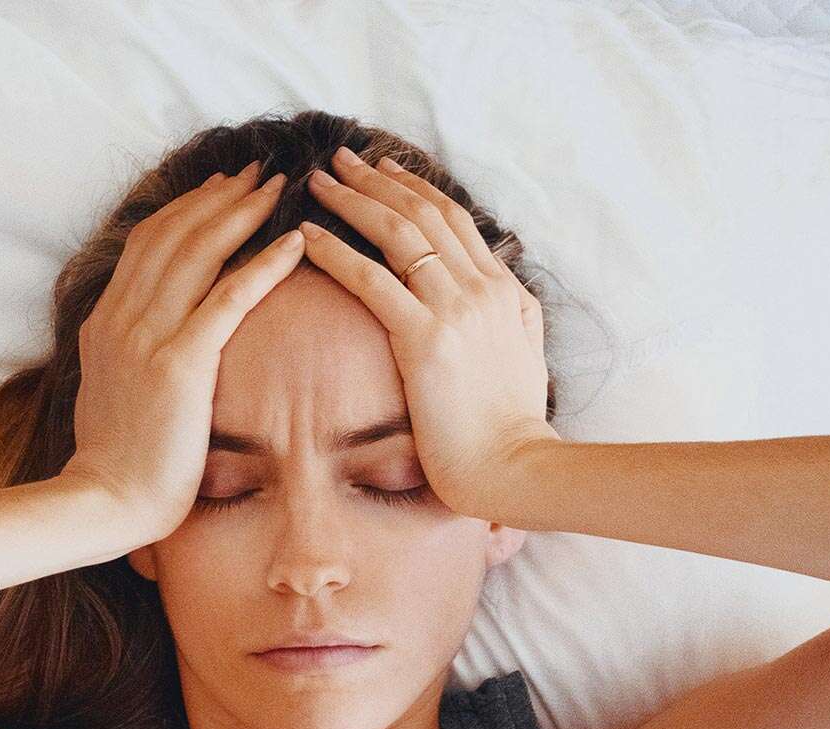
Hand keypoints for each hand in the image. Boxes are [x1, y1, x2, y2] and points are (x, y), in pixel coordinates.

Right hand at [62, 161, 305, 541]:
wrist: (105, 501)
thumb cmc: (116, 462)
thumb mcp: (110, 391)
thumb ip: (128, 354)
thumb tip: (150, 339)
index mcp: (106, 321)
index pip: (148, 244)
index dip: (187, 208)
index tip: (221, 187)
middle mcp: (123, 317)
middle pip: (174, 234)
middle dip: (219, 196)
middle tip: (259, 170)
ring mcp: (148, 337)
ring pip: (200, 253)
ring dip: (243, 213)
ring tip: (279, 188)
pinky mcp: (180, 363)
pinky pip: (228, 299)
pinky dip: (264, 265)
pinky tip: (296, 244)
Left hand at [296, 145, 558, 518]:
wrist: (516, 467)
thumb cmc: (512, 425)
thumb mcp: (525, 353)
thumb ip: (511, 313)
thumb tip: (501, 287)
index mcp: (501, 290)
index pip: (453, 219)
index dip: (413, 187)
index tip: (381, 168)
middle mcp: (479, 289)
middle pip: (422, 214)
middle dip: (377, 180)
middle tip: (339, 159)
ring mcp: (453, 310)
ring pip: (397, 234)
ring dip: (352, 201)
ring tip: (317, 182)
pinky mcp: (424, 340)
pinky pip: (371, 281)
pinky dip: (335, 252)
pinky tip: (305, 237)